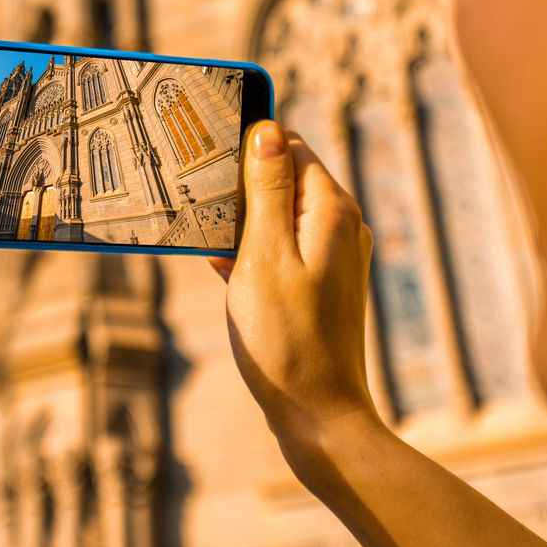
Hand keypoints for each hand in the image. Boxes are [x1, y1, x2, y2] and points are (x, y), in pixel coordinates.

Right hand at [210, 121, 381, 454]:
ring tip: (211, 247)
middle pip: (285, 179)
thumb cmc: (287, 339)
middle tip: (203, 211)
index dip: (248, 151)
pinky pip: (283, 249)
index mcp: (333, 210)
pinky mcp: (323, 284)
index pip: (289, 146)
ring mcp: (336, 257)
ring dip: (243, 225)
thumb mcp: (263, 256)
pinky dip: (254, 253)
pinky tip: (226, 273)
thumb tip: (268, 131)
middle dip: (242, 190)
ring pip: (280, 216)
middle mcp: (343, 227)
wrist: (319, 415)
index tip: (209, 166)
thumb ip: (266, 191)